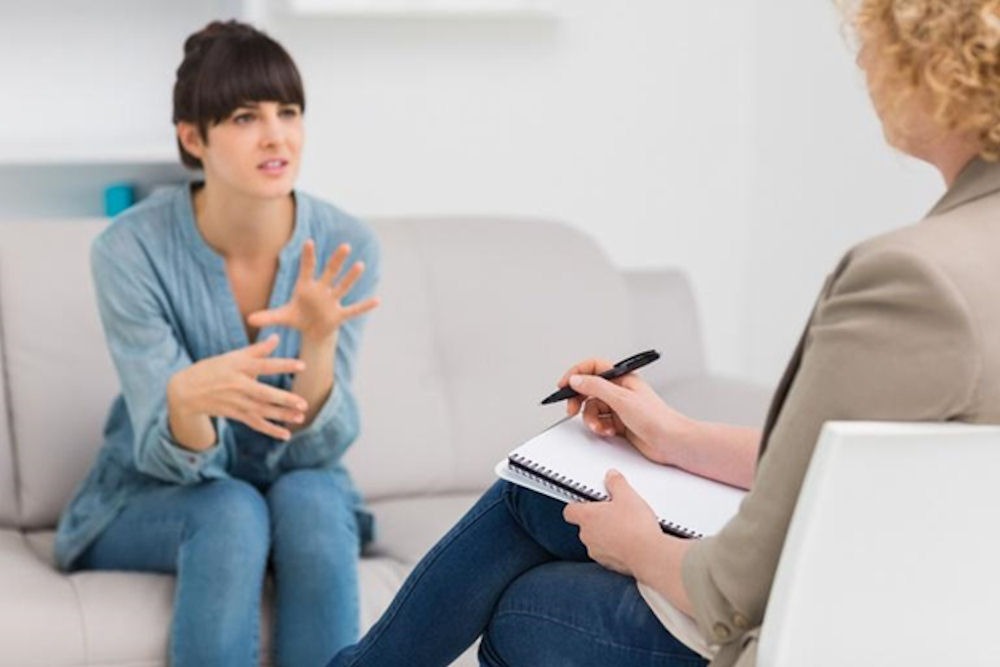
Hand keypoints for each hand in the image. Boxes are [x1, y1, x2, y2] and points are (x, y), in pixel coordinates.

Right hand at [167, 334, 308, 443]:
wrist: (185, 391)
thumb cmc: (213, 368)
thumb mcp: (232, 356)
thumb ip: (257, 349)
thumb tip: (277, 337)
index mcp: (238, 366)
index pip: (264, 365)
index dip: (283, 365)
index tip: (303, 365)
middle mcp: (237, 385)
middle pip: (263, 393)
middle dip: (284, 399)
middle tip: (304, 403)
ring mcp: (235, 402)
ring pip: (261, 411)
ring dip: (281, 416)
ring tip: (301, 417)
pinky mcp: (234, 414)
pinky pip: (255, 424)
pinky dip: (270, 430)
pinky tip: (286, 435)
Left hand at [247, 240, 379, 342]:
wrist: (312, 330)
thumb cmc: (298, 318)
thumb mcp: (282, 317)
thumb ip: (268, 316)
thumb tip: (249, 319)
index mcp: (306, 287)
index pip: (307, 269)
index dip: (308, 257)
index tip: (308, 242)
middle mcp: (322, 290)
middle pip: (330, 272)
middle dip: (337, 260)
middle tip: (345, 246)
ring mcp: (332, 301)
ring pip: (343, 286)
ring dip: (352, 277)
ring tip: (360, 265)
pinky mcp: (340, 314)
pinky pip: (354, 309)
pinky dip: (365, 306)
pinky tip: (377, 300)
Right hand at [555, 358, 693, 465]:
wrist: (670, 442)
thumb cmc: (657, 418)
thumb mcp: (621, 399)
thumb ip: (596, 387)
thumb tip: (577, 379)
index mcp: (622, 377)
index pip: (593, 367)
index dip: (577, 373)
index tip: (564, 384)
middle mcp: (619, 390)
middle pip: (589, 390)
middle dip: (579, 400)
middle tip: (572, 409)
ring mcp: (619, 407)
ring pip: (593, 408)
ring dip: (592, 419)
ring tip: (599, 426)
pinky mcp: (619, 423)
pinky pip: (600, 421)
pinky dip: (600, 427)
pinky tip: (607, 431)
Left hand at [563, 470, 662, 576]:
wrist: (648, 554)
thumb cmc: (635, 528)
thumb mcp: (628, 495)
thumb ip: (616, 483)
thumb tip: (611, 477)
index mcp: (587, 517)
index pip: (570, 510)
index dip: (578, 504)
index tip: (588, 499)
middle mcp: (587, 536)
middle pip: (585, 524)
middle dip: (598, 518)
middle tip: (614, 510)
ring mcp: (597, 551)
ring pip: (597, 539)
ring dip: (607, 533)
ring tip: (625, 526)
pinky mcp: (609, 563)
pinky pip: (608, 552)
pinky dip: (616, 547)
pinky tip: (631, 540)